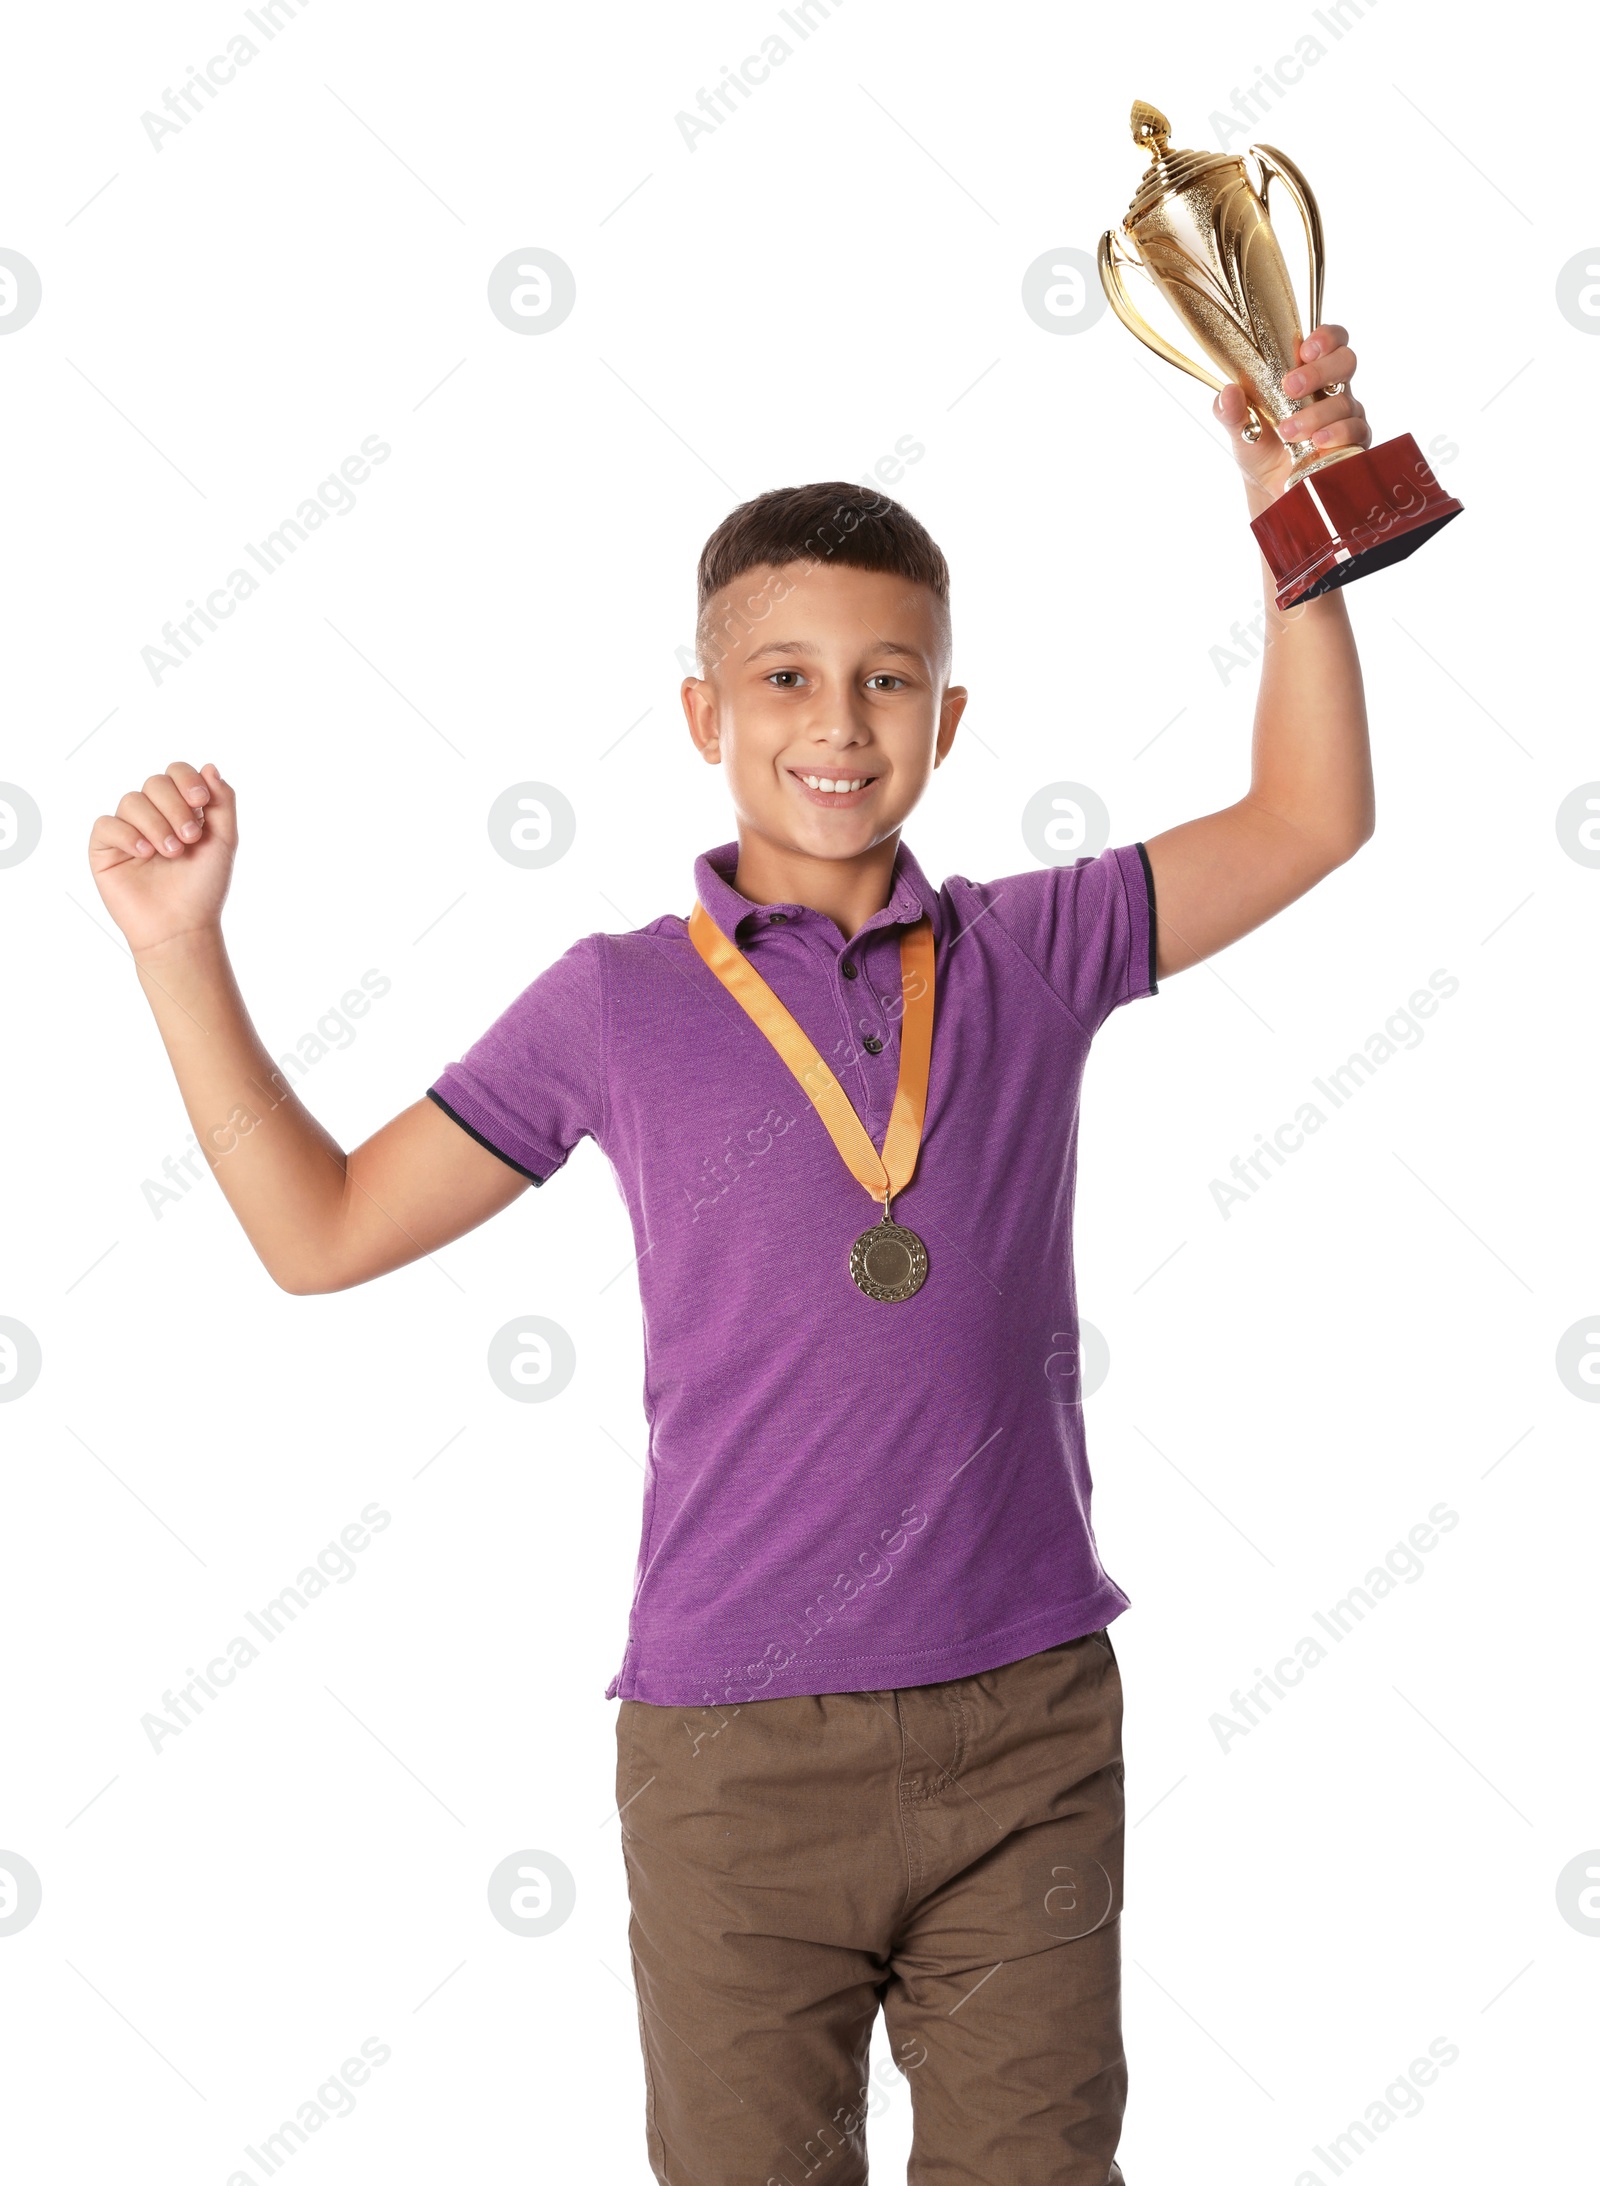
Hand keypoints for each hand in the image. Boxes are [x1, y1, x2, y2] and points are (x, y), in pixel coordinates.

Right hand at [89, 760, 237, 955]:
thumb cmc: (203, 888)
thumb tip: (209, 766)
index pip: (176, 773)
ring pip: (132, 801)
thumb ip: (222, 802)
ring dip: (156, 824)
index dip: (186, 779)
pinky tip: (144, 853)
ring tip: (171, 853)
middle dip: (175, 806)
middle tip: (189, 838)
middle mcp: (153, 816)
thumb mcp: (224, 841)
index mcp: (181, 809)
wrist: (182, 926)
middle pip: (155, 783)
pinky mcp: (105, 849)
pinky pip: (107, 824)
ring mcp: (127, 830)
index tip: (201, 802)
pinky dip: (127, 835)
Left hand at [1214, 323, 1368, 504]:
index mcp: (1307, 373)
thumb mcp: (1239, 428)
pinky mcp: (1354, 442)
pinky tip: (1318, 441)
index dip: (1325, 337)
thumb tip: (1228, 393)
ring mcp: (1346, 414)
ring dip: (1316, 414)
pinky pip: (1356, 430)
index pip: (1330, 341)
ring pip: (1345, 401)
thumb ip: (1231, 410)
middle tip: (1290, 387)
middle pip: (1345, 362)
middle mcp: (1332, 389)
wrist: (1269, 488)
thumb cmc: (1260, 447)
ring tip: (1289, 432)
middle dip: (1319, 371)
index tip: (1305, 350)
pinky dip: (1337, 433)